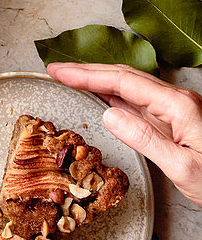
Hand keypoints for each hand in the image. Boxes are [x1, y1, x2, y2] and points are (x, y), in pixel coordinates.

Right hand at [48, 63, 201, 207]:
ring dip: (99, 79)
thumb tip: (108, 114)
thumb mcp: (182, 168)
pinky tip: (102, 98)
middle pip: (125, 76)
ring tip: (71, 79)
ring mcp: (177, 110)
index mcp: (177, 106)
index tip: (59, 72)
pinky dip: (114, 94)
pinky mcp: (176, 121)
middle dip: (88, 70)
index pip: (123, 81)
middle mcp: (176, 101)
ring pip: (131, 85)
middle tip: (56, 70)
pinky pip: (139, 101)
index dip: (88, 74)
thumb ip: (144, 139)